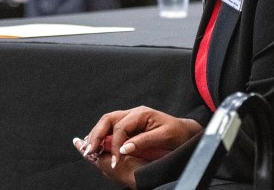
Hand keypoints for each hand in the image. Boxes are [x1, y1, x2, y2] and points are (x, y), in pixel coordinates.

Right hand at [73, 106, 202, 181]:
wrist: (184, 131)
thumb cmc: (176, 133)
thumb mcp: (164, 136)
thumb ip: (144, 141)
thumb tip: (124, 148)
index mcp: (142, 113)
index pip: (121, 127)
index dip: (114, 144)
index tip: (115, 160)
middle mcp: (133, 113)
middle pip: (108, 119)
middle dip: (96, 135)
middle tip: (90, 152)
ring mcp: (130, 118)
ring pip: (106, 122)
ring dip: (96, 135)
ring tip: (89, 150)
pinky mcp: (129, 125)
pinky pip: (110, 128)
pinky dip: (101, 137)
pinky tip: (96, 146)